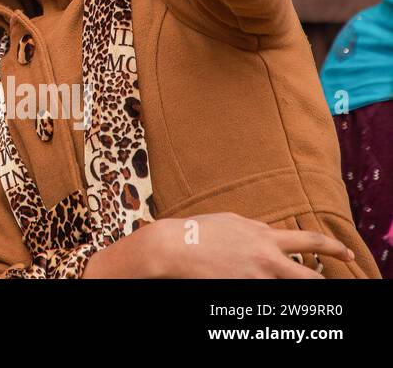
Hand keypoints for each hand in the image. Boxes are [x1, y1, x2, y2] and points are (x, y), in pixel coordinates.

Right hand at [84, 213, 355, 278]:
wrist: (172, 246)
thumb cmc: (196, 231)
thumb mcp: (230, 221)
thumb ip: (253, 228)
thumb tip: (267, 232)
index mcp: (263, 235)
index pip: (309, 241)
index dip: (333, 248)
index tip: (347, 254)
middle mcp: (265, 255)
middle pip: (311, 273)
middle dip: (329, 278)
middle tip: (339, 278)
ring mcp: (256, 275)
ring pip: (291, 287)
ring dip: (294, 287)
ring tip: (292, 287)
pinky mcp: (242, 290)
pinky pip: (262, 298)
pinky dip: (262, 295)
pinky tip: (253, 292)